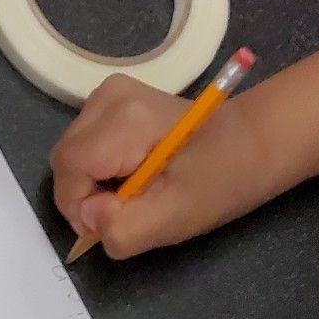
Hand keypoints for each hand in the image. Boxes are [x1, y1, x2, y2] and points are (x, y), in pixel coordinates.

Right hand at [50, 73, 272, 259]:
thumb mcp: (177, 218)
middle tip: (129, 213)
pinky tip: (132, 172)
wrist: (252, 142)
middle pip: (66, 156)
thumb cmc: (220, 181)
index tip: (115, 226)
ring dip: (92, 181)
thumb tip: (87, 219)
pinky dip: (99, 165)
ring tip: (136, 193)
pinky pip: (86, 139)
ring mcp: (110, 91)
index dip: (80, 208)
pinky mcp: (114, 96)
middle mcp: (108, 96)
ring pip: (73, 149)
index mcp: (124, 120)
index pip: (69, 167)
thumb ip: (125, 227)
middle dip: (86, 195)